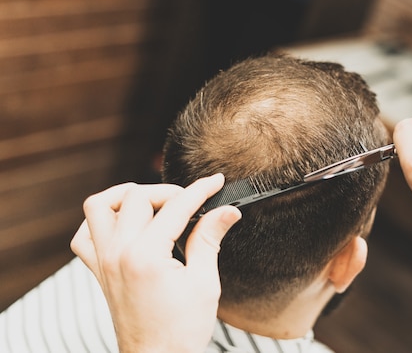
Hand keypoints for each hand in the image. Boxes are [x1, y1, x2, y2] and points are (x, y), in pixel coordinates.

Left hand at [70, 174, 240, 352]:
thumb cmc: (181, 330)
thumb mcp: (204, 281)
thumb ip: (209, 238)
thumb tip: (226, 210)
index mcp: (145, 256)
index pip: (175, 207)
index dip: (200, 190)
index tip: (216, 182)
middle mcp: (118, 254)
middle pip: (136, 196)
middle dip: (168, 191)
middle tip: (191, 202)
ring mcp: (103, 261)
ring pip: (98, 206)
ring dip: (125, 196)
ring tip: (152, 203)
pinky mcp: (98, 272)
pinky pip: (84, 235)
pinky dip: (101, 222)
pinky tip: (125, 225)